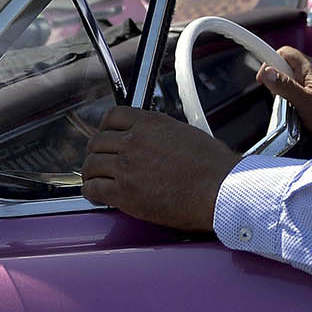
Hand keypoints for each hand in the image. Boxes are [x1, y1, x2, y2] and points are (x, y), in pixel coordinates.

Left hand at [82, 107, 241, 230]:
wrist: (220, 190)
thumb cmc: (214, 167)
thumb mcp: (188, 134)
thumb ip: (163, 133)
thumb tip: (157, 140)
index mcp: (152, 123)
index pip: (114, 116)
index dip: (106, 128)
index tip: (107, 135)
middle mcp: (135, 141)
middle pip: (98, 141)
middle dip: (97, 151)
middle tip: (100, 160)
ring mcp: (127, 167)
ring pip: (92, 164)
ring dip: (92, 172)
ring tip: (95, 179)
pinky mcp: (124, 193)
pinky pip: (93, 189)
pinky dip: (92, 192)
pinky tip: (97, 195)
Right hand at [258, 46, 311, 151]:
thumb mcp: (305, 102)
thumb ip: (285, 86)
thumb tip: (267, 72)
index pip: (284, 52)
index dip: (270, 62)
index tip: (262, 77)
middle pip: (287, 66)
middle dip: (278, 80)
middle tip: (279, 97)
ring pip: (293, 79)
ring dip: (287, 91)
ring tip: (291, 106)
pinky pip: (302, 89)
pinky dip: (296, 98)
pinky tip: (299, 110)